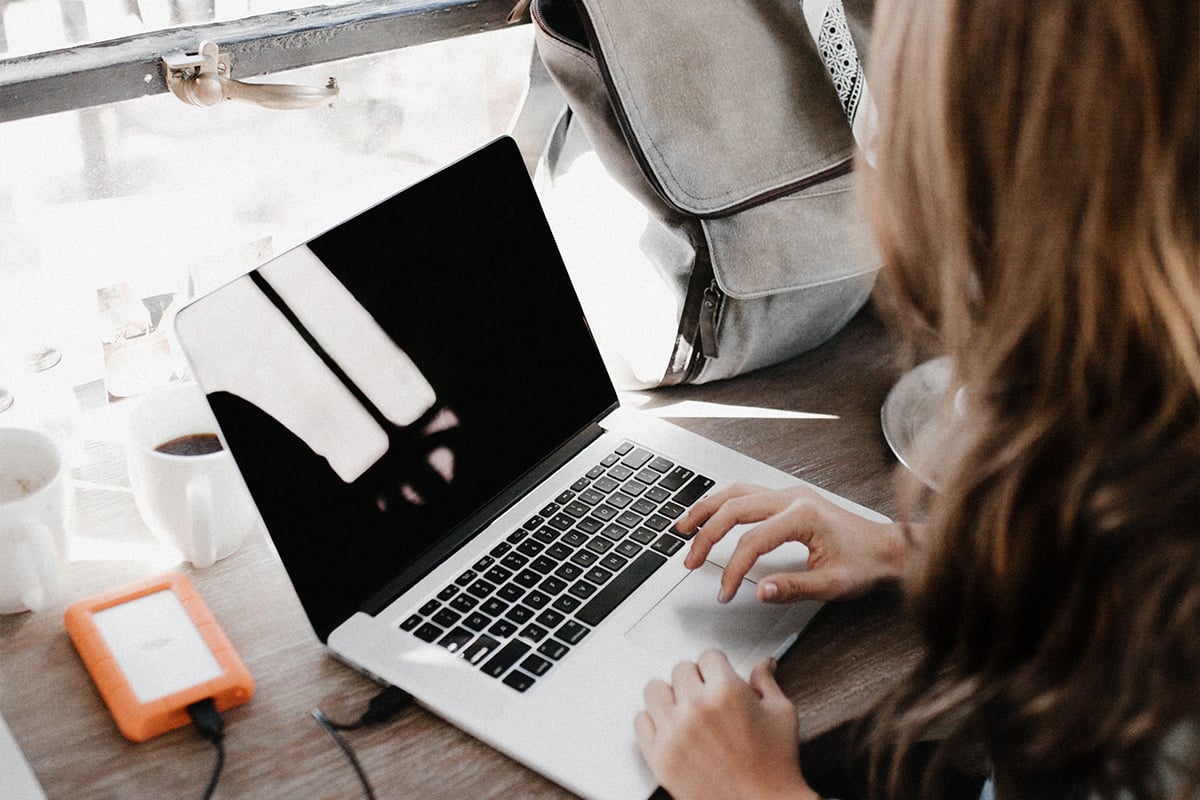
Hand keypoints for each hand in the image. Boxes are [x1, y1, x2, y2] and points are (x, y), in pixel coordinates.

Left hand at [635, 650, 818, 799]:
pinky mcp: (659, 755)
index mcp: (726, 690)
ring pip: (654, 689)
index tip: (719, 676)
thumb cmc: (775, 766)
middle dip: (696, 680)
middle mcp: (696, 707)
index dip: (717, 667)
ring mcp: (674, 731)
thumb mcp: (781, 714)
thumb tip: (763, 664)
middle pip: (680, 670)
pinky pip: (640, 721)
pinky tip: (671, 728)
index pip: (708, 656)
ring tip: (685, 709)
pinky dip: (654, 721)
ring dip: (670, 696)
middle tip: (707, 697)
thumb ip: (766, 682)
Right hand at [677, 484, 911, 604]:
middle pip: (734, 508)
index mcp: (802, 516)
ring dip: (707, 509)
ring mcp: (790, 494)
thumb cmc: (866, 563)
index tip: (725, 592)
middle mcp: (792, 498)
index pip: (752, 541)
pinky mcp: (789, 498)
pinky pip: (747, 493)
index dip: (733, 569)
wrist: (888, 548)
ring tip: (684, 527)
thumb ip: (792, 587)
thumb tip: (759, 591)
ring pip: (736, 492)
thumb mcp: (831, 584)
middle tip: (690, 560)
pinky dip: (723, 503)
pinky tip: (711, 514)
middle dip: (706, 535)